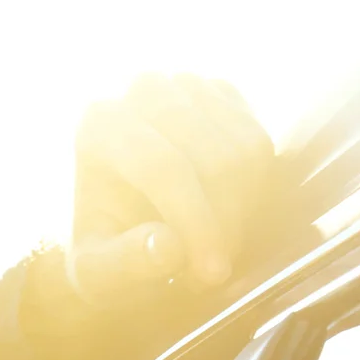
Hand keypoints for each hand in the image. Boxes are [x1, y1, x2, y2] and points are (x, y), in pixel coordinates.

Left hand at [67, 74, 275, 305]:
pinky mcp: (222, 94)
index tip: (213, 273)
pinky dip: (257, 189)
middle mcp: (143, 90)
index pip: (162, 167)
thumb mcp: (99, 273)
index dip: (196, 222)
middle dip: (224, 222)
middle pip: (212, 157)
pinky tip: (228, 217)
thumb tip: (166, 247)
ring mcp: (187, 86)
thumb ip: (124, 263)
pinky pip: (260, 141)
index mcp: (99, 123)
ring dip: (243, 212)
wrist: (121, 222)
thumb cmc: (106, 249)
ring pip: (244, 149)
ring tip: (216, 248)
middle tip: (215, 271)